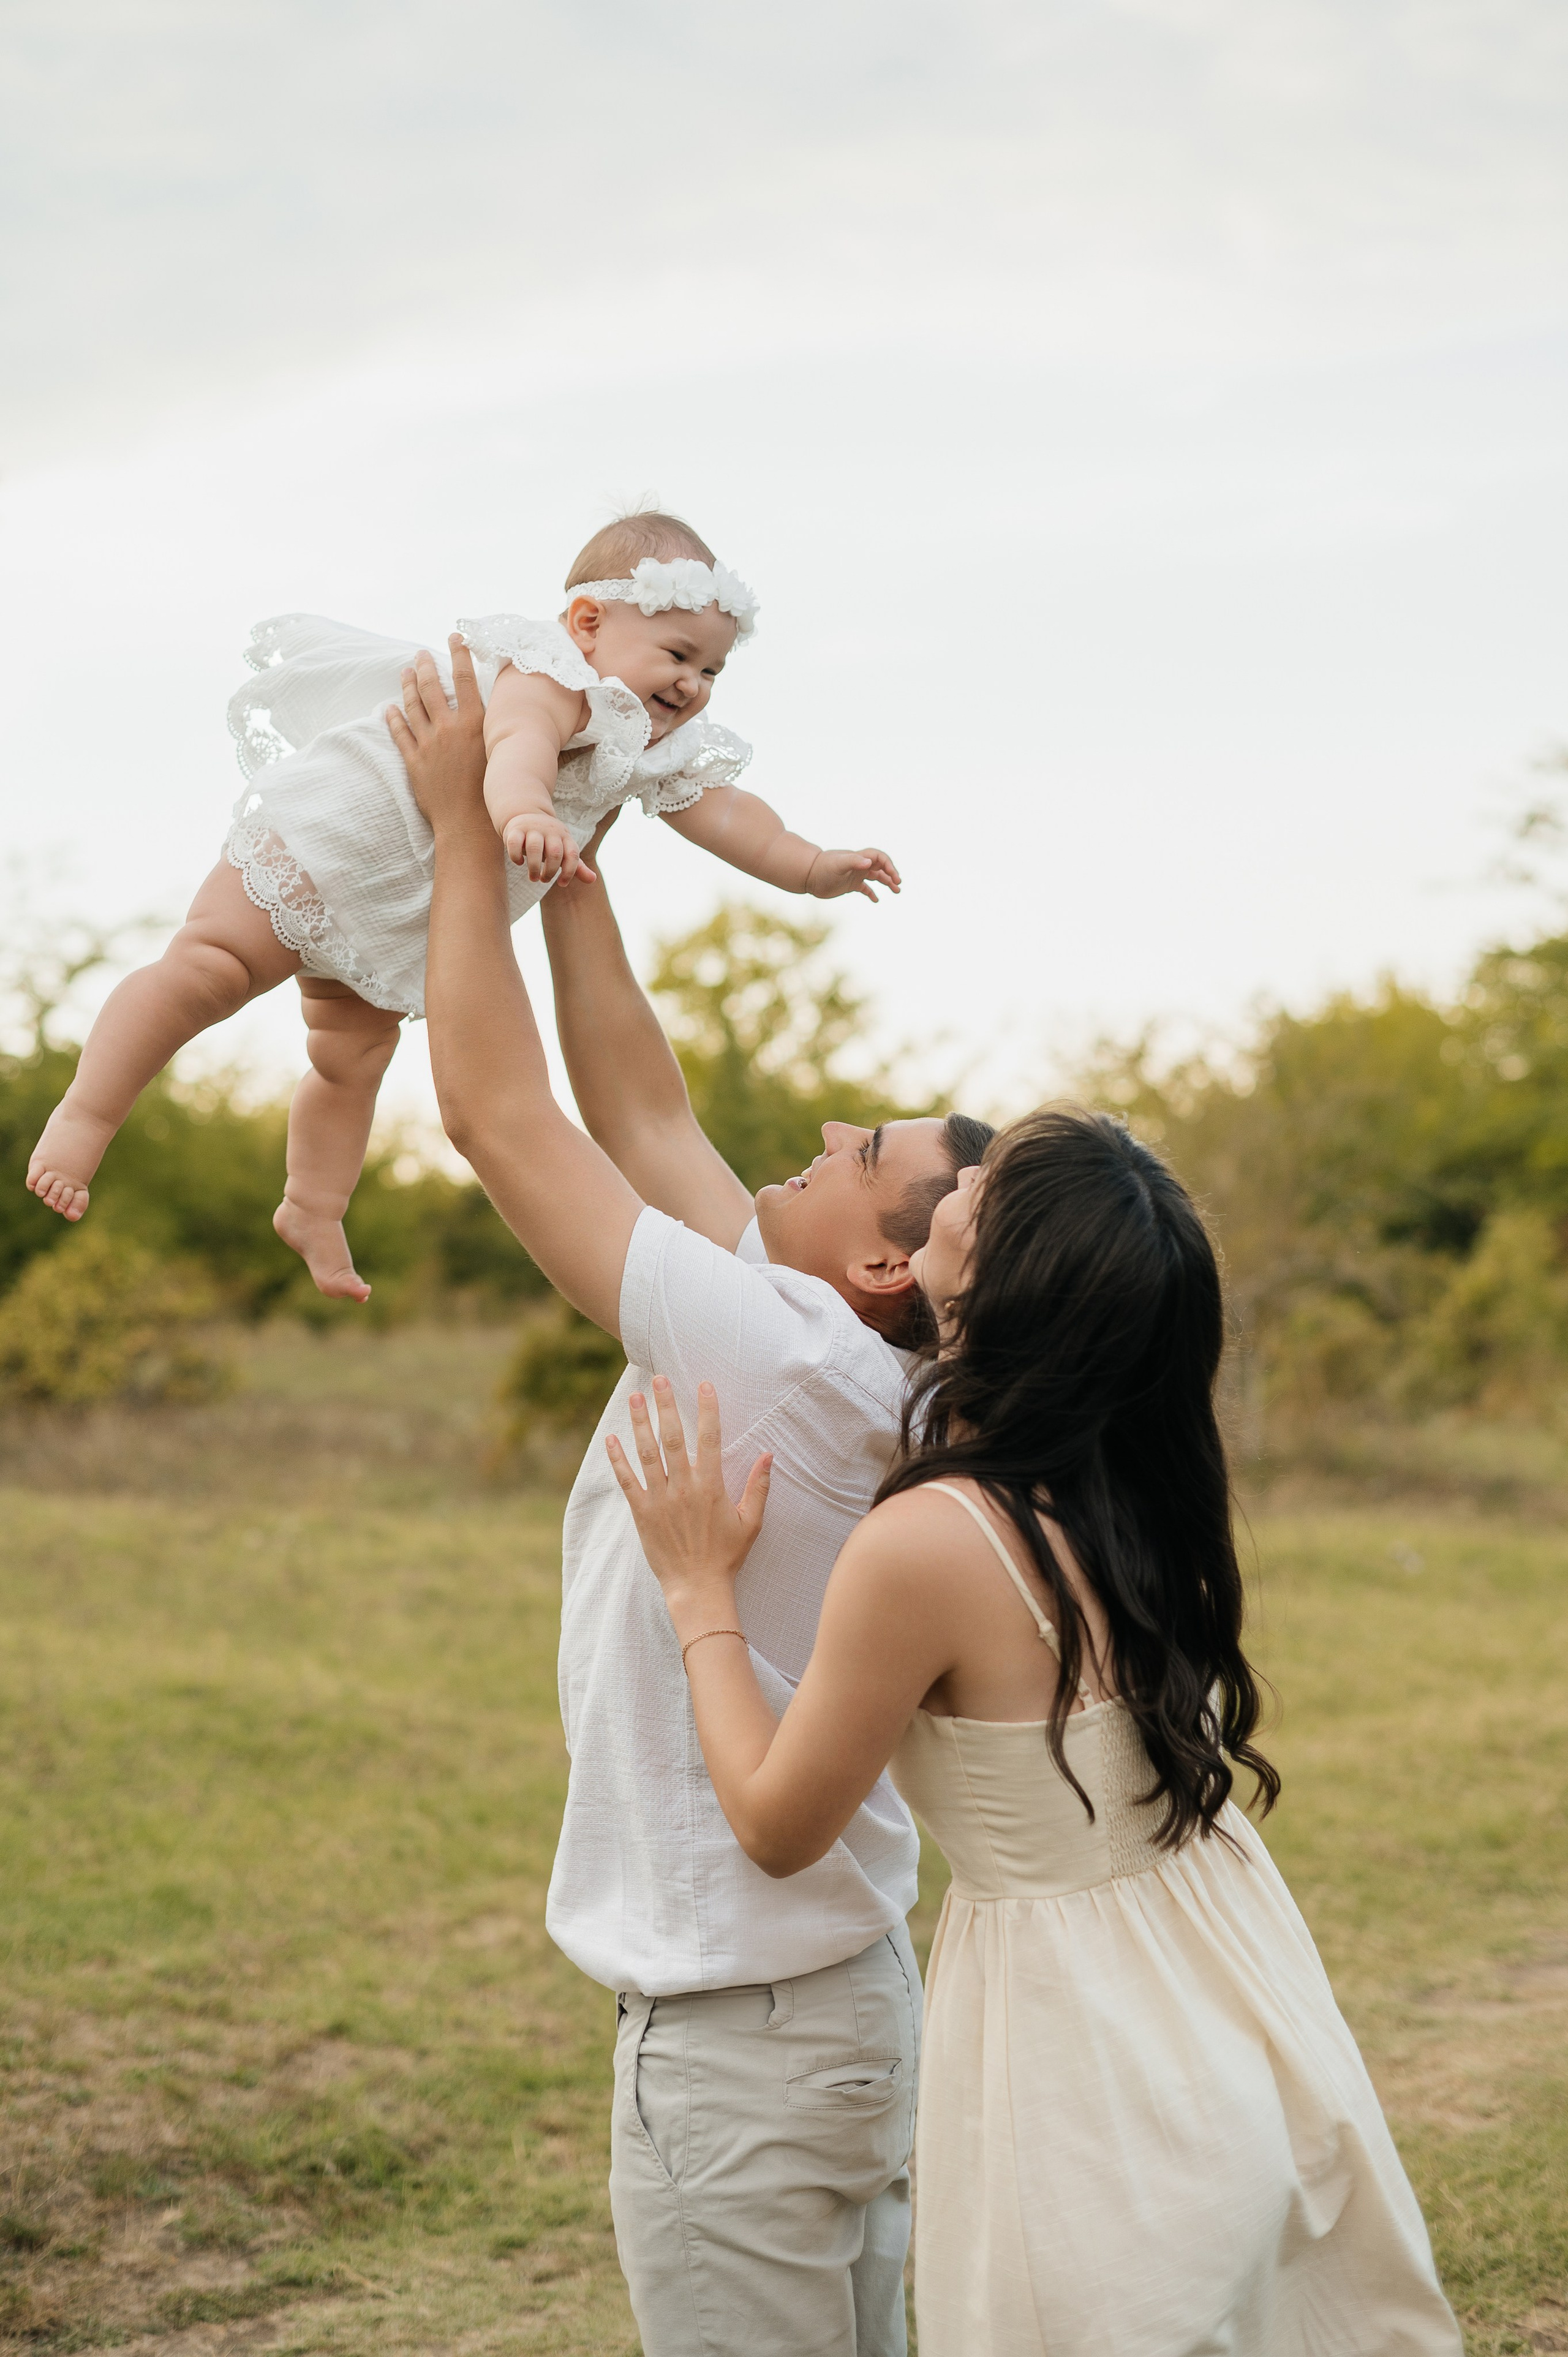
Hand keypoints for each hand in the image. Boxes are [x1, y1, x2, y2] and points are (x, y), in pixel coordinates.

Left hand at [387, 637, 487, 828]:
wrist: (470, 823)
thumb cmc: (492, 791)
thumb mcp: (498, 751)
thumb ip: (492, 728)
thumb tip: (497, 708)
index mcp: (474, 723)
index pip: (465, 678)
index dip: (459, 653)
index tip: (455, 636)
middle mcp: (449, 728)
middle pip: (432, 687)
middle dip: (425, 666)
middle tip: (420, 654)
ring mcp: (429, 744)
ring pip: (413, 706)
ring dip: (407, 685)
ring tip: (405, 671)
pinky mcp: (415, 762)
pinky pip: (400, 734)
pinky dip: (393, 719)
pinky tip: (389, 708)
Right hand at [502, 810, 593, 887]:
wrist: (526, 815)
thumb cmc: (548, 841)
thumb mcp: (564, 851)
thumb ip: (577, 866)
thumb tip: (593, 880)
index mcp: (565, 837)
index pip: (572, 855)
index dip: (569, 872)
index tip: (562, 883)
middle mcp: (550, 831)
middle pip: (554, 853)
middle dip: (550, 871)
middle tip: (544, 880)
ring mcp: (532, 829)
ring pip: (534, 848)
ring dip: (534, 868)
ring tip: (533, 877)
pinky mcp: (515, 829)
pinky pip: (514, 843)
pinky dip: (516, 857)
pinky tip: (519, 862)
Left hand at [606, 1377, 771, 1619]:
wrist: (697, 1588)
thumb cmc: (726, 1556)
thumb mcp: (751, 1522)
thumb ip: (759, 1487)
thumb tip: (769, 1454)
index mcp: (711, 1487)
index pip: (710, 1439)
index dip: (707, 1409)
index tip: (705, 1384)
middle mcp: (683, 1488)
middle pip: (673, 1438)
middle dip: (667, 1405)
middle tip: (659, 1378)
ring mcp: (660, 1499)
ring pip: (647, 1453)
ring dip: (640, 1423)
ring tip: (634, 1397)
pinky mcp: (642, 1513)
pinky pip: (627, 1481)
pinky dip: (618, 1460)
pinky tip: (610, 1439)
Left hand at [804, 846, 901, 902]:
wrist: (808, 875)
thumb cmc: (822, 868)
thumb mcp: (838, 864)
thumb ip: (854, 861)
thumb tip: (870, 863)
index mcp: (859, 858)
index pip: (880, 858)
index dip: (889, 866)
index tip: (894, 878)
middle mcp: (859, 865)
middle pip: (881, 867)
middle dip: (891, 874)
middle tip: (898, 885)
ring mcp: (855, 875)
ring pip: (876, 877)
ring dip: (886, 883)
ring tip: (896, 891)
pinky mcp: (849, 885)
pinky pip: (865, 888)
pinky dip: (872, 893)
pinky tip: (876, 900)